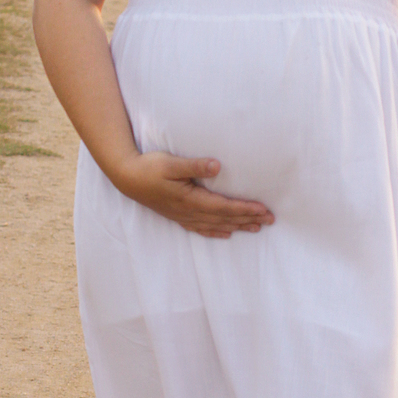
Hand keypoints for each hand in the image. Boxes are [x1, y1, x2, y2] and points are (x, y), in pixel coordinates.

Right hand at [114, 151, 274, 238]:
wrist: (127, 178)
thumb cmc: (149, 168)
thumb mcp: (171, 163)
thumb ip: (194, 166)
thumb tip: (216, 166)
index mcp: (190, 200)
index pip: (225, 207)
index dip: (245, 209)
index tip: (264, 210)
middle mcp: (189, 212)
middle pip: (225, 218)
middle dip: (248, 219)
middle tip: (270, 220)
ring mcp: (183, 216)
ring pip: (216, 225)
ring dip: (237, 226)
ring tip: (256, 228)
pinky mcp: (178, 216)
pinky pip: (202, 228)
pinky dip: (217, 232)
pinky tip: (226, 233)